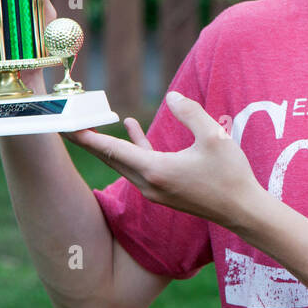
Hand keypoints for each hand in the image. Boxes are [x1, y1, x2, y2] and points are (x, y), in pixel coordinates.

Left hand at [66, 92, 262, 228]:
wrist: (242, 211)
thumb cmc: (231, 174)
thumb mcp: (214, 136)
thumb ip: (190, 113)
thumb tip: (171, 97)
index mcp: (156, 170)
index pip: (113, 150)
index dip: (88, 137)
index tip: (65, 127)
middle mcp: (149, 184)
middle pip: (111, 158)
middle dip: (90, 139)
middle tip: (69, 121)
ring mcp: (156, 191)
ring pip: (124, 163)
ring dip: (109, 142)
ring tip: (94, 122)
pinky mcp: (164, 192)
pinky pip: (139, 166)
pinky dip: (132, 147)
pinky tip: (132, 127)